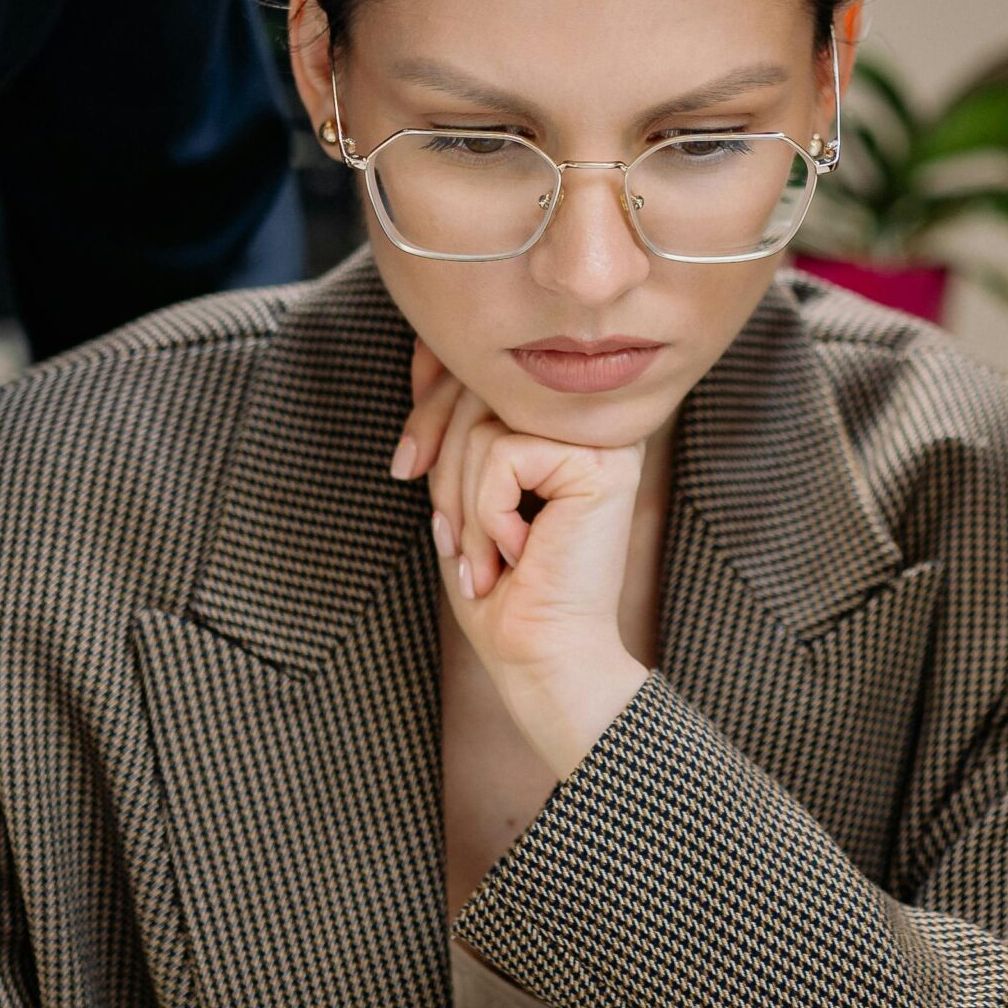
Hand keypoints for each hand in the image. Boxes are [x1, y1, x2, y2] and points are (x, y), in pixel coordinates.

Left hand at [396, 343, 647, 775]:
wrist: (541, 659)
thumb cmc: (502, 588)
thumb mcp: (461, 489)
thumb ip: (453, 422)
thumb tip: (425, 348)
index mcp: (562, 420)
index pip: (483, 372)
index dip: (429, 405)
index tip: (407, 466)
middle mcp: (588, 418)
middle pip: (477, 390)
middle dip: (439, 468)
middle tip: (447, 541)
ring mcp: (601, 436)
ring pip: (483, 427)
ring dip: (463, 505)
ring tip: (487, 560)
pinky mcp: (600, 461)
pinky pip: (503, 454)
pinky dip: (488, 512)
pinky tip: (518, 553)